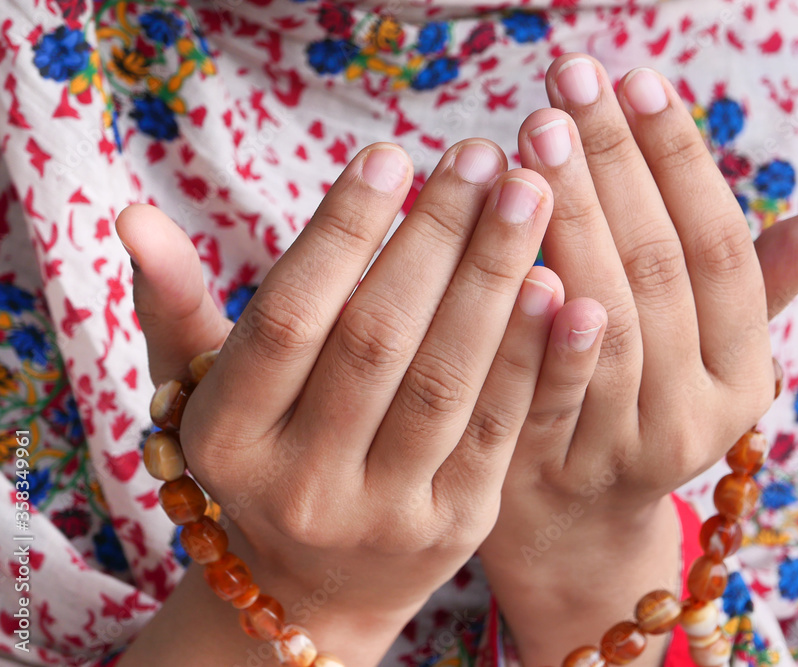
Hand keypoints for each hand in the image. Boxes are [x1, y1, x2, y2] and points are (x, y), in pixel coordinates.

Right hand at [115, 140, 560, 665]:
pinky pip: (499, 429)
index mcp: (226, 440)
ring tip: (528, 196)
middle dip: (436, 237)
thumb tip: (130, 213)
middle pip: (377, 340)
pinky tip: (558, 285)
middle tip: (480, 156)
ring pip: (445, 380)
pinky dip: (530, 355)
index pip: (286, 318)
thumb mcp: (206, 392)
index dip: (341, 232)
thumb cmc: (264, 458)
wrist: (318, 588)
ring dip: (492, 279)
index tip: (391, 154)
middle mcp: (299, 485)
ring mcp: (382, 515)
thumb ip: (175, 305)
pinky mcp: (454, 526)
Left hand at [477, 56, 797, 664]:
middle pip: (657, 273)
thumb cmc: (643, 399)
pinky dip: (536, 322)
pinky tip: (514, 250)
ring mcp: (621, 449)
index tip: (638, 80)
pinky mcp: (549, 469)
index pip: (720, 251)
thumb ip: (765, 282)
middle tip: (569, 85)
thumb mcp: (710, 352)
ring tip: (534, 135)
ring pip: (603, 322)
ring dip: (570, 222)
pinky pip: (544, 389)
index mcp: (742, 376)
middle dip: (613, 170)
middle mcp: (693, 417)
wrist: (575, 520)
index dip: (680, 163)